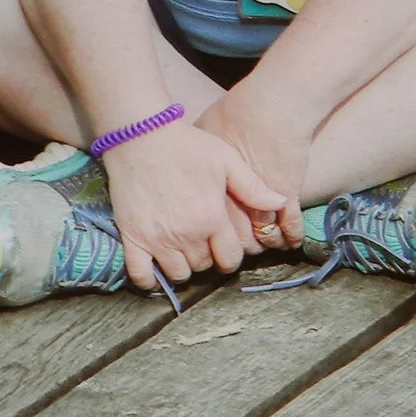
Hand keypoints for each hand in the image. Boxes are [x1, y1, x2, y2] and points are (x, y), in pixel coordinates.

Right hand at [101, 120, 283, 293]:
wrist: (141, 137)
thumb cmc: (186, 146)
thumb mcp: (226, 160)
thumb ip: (253, 187)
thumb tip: (281, 203)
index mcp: (212, 218)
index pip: (230, 258)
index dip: (230, 255)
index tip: (224, 245)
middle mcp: (187, 235)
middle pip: (204, 266)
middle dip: (207, 258)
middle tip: (203, 242)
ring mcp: (158, 240)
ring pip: (178, 273)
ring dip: (183, 266)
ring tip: (182, 249)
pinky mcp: (133, 238)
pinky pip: (141, 275)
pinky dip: (150, 279)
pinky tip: (156, 269)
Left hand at [198, 86, 313, 248]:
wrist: (272, 104)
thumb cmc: (237, 112)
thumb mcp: (205, 132)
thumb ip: (197, 156)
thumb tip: (185, 164)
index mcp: (213, 191)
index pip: (212, 228)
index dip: (217, 235)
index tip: (220, 235)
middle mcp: (235, 201)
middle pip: (238, 239)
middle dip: (241, 246)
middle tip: (244, 244)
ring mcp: (262, 201)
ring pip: (264, 238)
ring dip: (268, 242)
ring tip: (269, 242)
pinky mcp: (288, 195)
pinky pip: (291, 227)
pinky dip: (292, 236)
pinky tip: (292, 240)